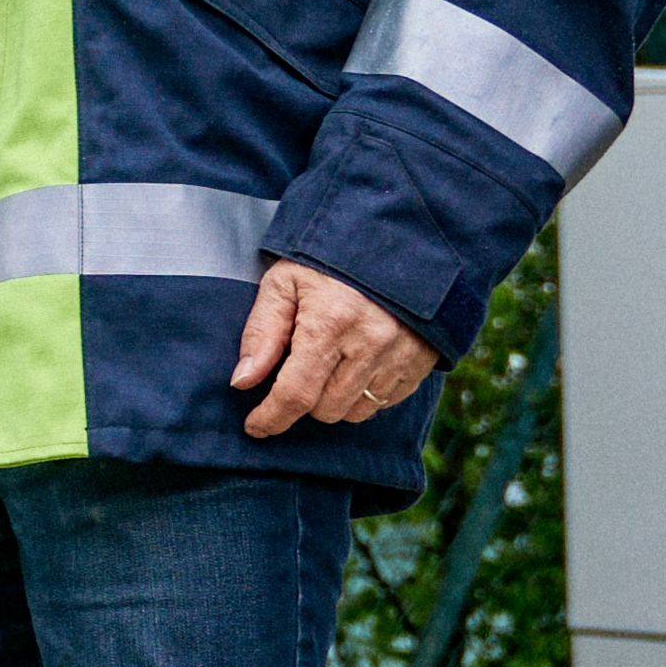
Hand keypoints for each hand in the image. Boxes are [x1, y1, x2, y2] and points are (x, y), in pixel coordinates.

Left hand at [231, 259, 435, 436]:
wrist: (398, 239)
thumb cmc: (331, 259)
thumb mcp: (285, 283)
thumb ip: (261, 332)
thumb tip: (243, 381)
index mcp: (330, 322)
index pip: (296, 393)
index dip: (272, 418)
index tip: (256, 426)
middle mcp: (370, 343)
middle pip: (326, 409)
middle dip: (305, 399)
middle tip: (301, 368)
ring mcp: (401, 354)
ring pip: (357, 411)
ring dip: (336, 400)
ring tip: (331, 364)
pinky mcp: (422, 360)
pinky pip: (387, 402)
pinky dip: (367, 394)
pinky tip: (359, 365)